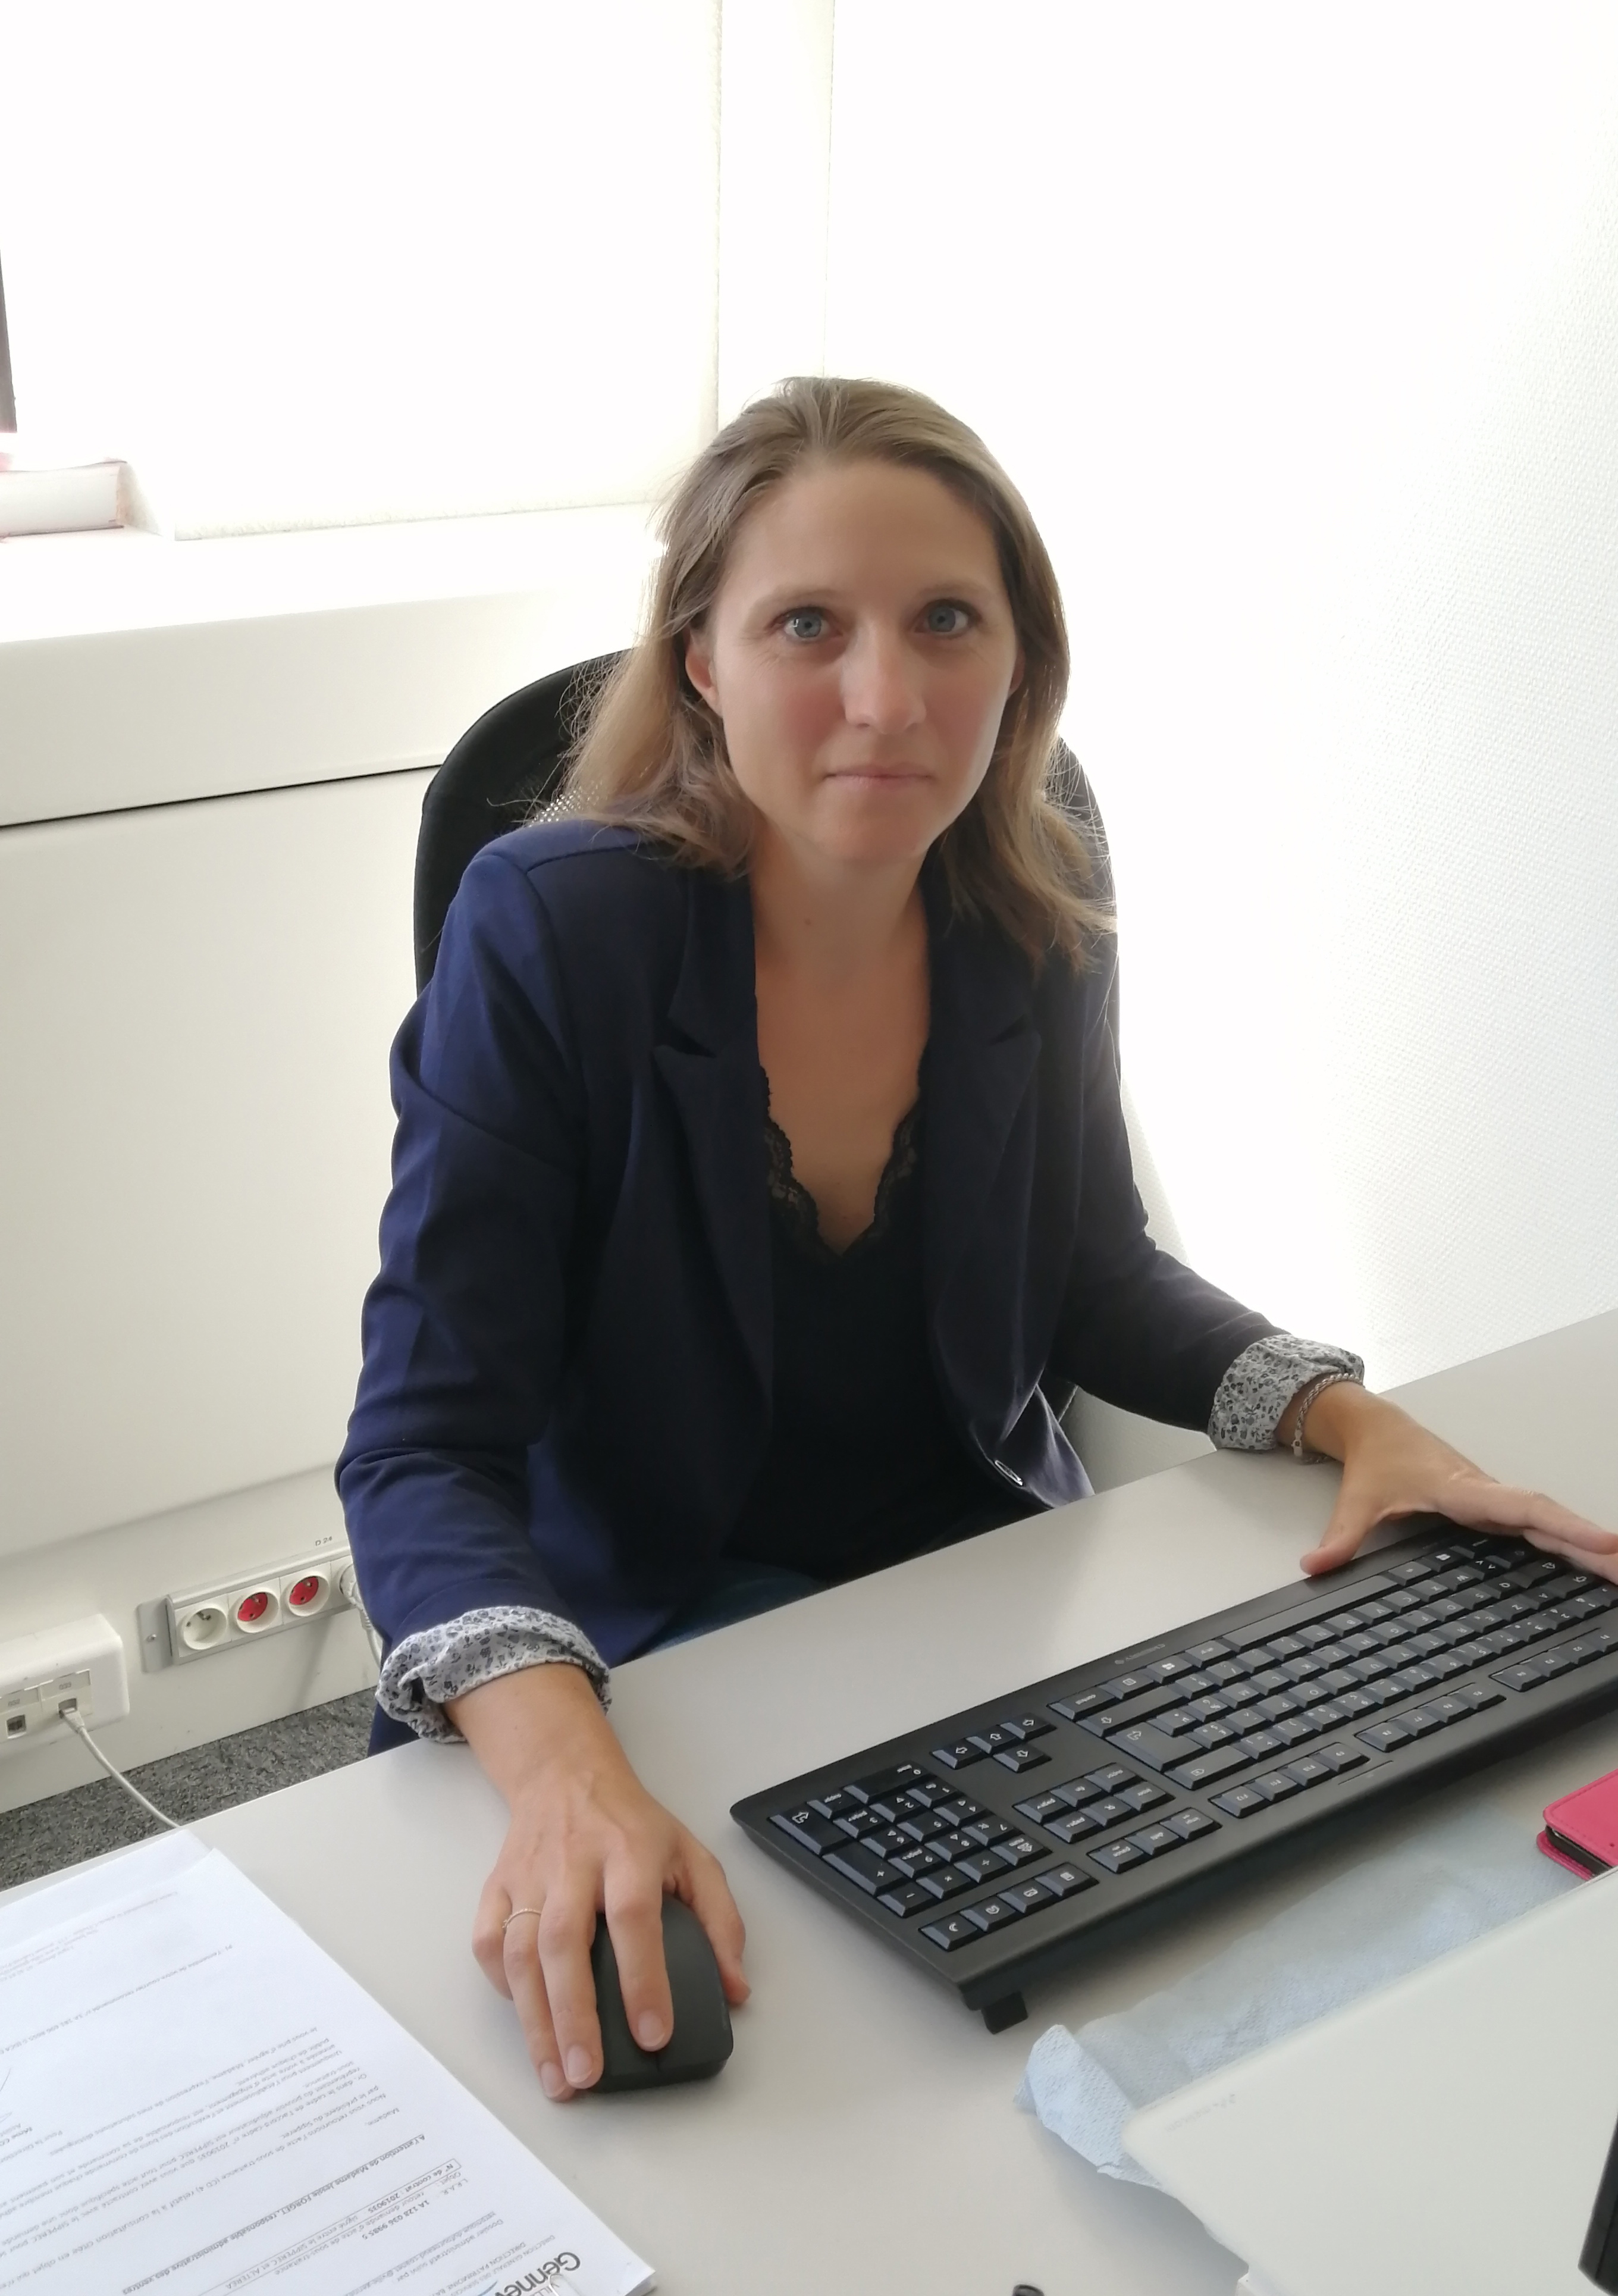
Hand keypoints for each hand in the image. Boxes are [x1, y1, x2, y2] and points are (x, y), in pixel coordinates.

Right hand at [448, 1663, 747, 2099]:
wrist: (565, 1775)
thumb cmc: (631, 1825)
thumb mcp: (692, 1856)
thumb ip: (720, 1921)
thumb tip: (734, 1989)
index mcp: (629, 1852)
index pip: (634, 1917)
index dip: (643, 1978)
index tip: (654, 2035)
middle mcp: (573, 1863)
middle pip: (565, 1942)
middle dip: (574, 2016)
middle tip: (587, 2074)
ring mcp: (528, 1876)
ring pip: (521, 1952)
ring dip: (536, 2021)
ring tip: (556, 2076)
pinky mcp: (497, 1888)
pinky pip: (489, 1943)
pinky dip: (503, 1987)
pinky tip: (527, 2021)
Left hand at [1289, 1382, 1617, 1582]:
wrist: (1376, 1428)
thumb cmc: (1376, 1459)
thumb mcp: (1355, 1500)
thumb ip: (1340, 1537)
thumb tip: (1315, 1566)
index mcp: (1462, 1490)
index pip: (1521, 1508)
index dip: (1564, 1526)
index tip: (1606, 1543)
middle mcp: (1487, 1494)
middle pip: (1549, 1519)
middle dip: (1592, 1544)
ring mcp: (1495, 1502)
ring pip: (1549, 1523)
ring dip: (1587, 1546)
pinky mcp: (1494, 1509)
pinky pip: (1539, 1526)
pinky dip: (1569, 1542)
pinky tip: (1592, 1563)